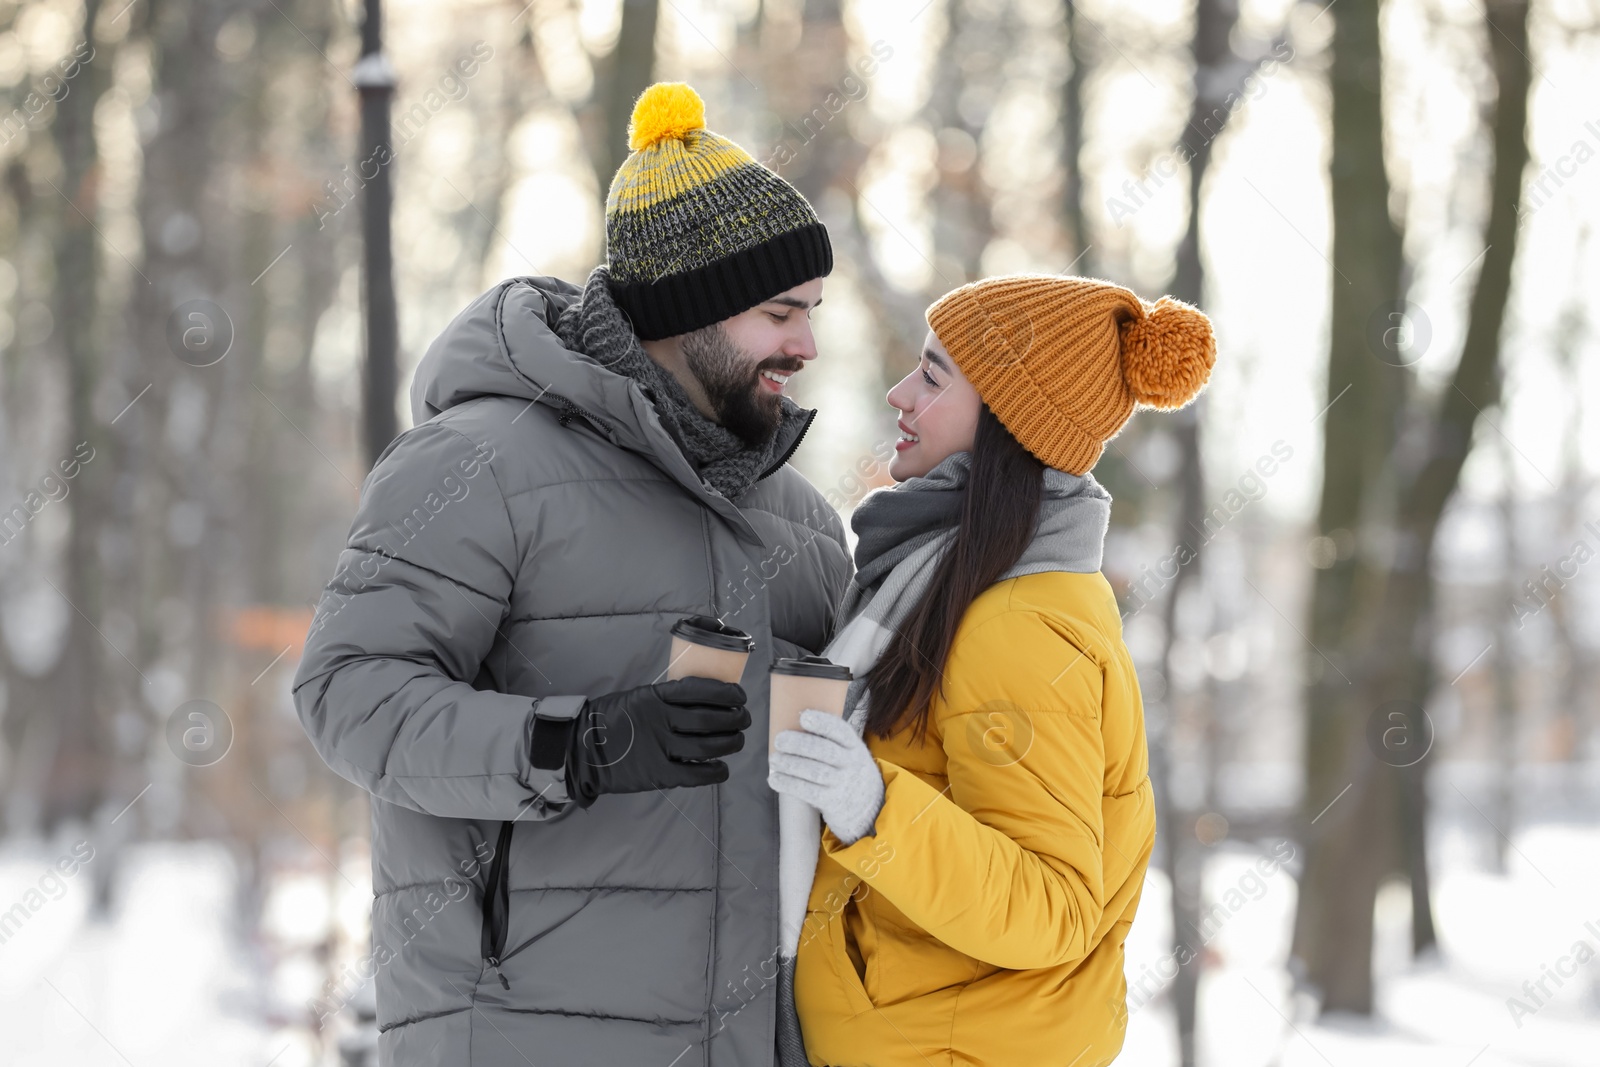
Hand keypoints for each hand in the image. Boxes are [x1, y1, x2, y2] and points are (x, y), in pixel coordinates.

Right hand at [568, 677, 748, 806]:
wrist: (583, 750)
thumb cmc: (613, 720)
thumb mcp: (639, 697)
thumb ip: (668, 698)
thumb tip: (707, 697)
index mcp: (655, 697)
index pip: (700, 690)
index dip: (726, 692)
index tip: (739, 696)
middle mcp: (660, 720)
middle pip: (710, 719)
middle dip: (735, 718)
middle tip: (744, 719)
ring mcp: (659, 748)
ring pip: (708, 746)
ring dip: (730, 743)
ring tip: (737, 740)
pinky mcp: (657, 774)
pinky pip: (695, 774)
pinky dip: (715, 772)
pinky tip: (722, 768)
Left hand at [768, 709, 884, 845]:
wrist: (869, 806)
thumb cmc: (848, 771)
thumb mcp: (849, 752)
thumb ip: (830, 740)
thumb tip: (791, 724)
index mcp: (853, 746)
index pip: (841, 731)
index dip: (822, 723)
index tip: (803, 717)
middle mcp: (851, 763)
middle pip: (825, 751)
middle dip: (800, 744)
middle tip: (779, 740)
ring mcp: (842, 783)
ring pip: (816, 772)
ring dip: (791, 764)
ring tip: (774, 760)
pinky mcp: (832, 802)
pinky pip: (809, 792)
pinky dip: (790, 784)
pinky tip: (775, 779)